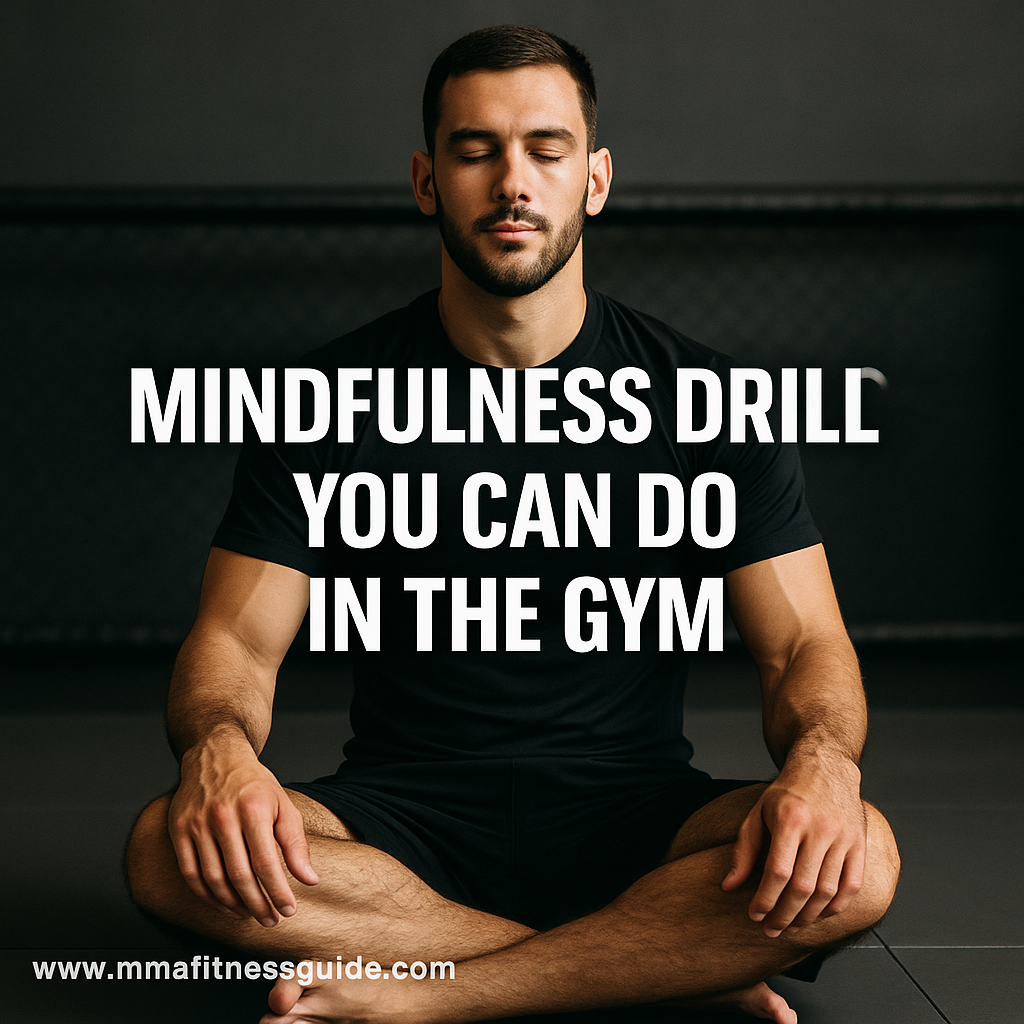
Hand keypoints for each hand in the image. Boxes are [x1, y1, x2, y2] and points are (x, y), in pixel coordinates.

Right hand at [167, 730, 318, 925]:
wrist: (216, 755)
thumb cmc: (254, 783)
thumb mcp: (283, 805)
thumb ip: (296, 843)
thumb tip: (309, 880)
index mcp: (252, 809)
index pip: (266, 863)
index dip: (278, 892)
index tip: (288, 910)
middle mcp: (222, 816)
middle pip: (239, 876)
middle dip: (257, 904)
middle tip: (270, 919)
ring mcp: (196, 824)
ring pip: (213, 879)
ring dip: (233, 905)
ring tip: (250, 914)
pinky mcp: (178, 830)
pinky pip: (190, 874)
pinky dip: (207, 895)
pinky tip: (224, 903)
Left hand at [721, 754, 865, 936]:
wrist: (825, 766)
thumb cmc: (787, 793)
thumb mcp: (758, 812)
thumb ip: (744, 850)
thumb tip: (729, 886)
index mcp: (790, 819)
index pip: (777, 871)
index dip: (765, 899)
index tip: (754, 915)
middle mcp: (820, 828)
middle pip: (803, 887)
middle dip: (784, 915)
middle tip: (770, 929)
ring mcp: (844, 837)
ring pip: (828, 891)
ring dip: (808, 916)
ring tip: (791, 925)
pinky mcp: (859, 843)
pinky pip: (852, 886)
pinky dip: (836, 907)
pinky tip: (818, 914)